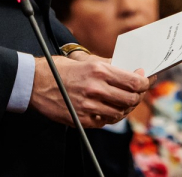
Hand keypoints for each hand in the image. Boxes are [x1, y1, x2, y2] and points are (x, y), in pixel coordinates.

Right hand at [30, 55, 149, 127]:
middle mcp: (96, 89)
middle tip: (138, 91)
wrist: (34, 83)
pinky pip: (106, 121)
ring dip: (126, 107)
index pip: (134, 81)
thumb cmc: (58, 68)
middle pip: (131, 99)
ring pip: (120, 112)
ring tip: (124, 101)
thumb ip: (107, 65)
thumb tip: (126, 68)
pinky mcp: (83, 120)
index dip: (145, 82)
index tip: (147, 78)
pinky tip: (109, 108)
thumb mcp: (84, 60)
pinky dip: (111, 116)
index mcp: (98, 71)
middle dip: (138, 95)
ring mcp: (90, 107)